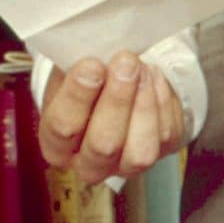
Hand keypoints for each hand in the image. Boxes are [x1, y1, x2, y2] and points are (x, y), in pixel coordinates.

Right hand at [36, 54, 182, 185]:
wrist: (116, 83)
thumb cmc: (87, 77)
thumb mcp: (70, 69)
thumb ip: (77, 67)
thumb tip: (98, 56)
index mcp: (56, 144)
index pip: (62, 127)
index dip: (77, 96)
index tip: (92, 65)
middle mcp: (89, 164)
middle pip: (103, 145)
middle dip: (117, 100)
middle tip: (126, 62)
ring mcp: (127, 166)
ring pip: (140, 153)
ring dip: (144, 105)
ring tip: (142, 68)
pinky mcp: (161, 155)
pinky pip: (167, 135)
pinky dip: (164, 101)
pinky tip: (153, 76)